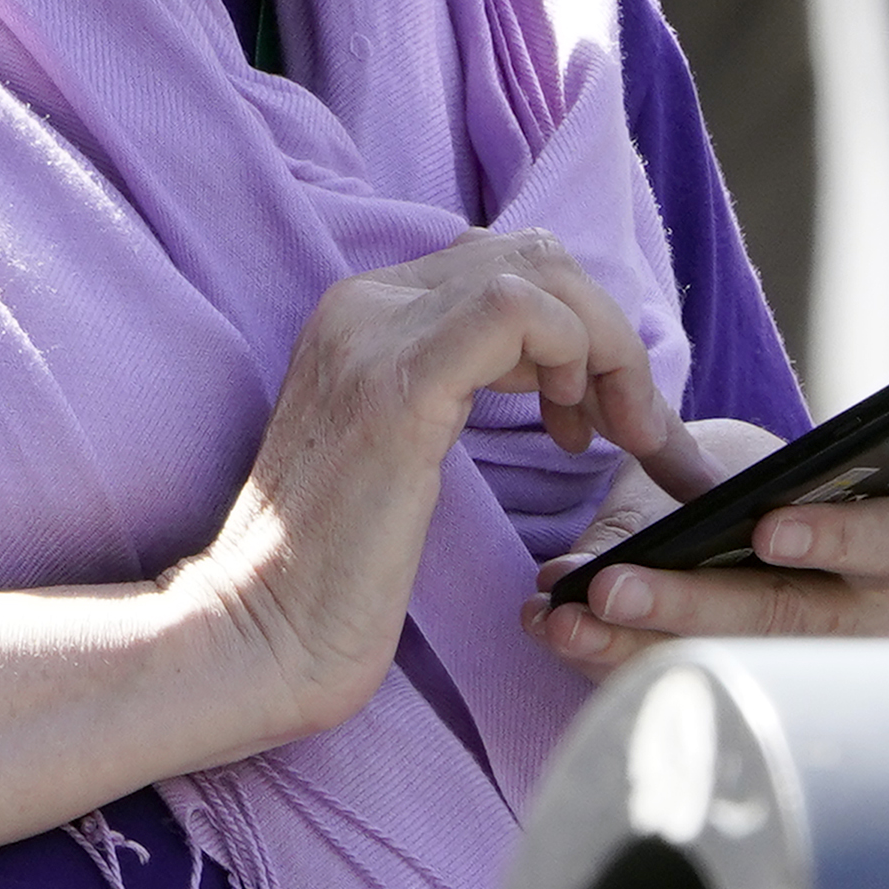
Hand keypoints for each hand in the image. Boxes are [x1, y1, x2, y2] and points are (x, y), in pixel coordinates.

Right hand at [176, 230, 687, 748]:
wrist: (259, 634)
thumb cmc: (334, 574)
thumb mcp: (396, 454)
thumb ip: (447, 391)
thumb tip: (548, 375)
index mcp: (357, 314)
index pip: (496, 264)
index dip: (572, 327)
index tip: (600, 415)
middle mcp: (360, 304)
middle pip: (530, 254)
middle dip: (604, 333)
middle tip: (629, 428)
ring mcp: (374, 337)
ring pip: (536, 272)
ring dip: (605, 349)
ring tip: (614, 436)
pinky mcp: (399, 388)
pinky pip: (518, 313)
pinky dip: (579, 358)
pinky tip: (576, 434)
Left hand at [524, 418, 888, 678]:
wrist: (751, 521)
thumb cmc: (754, 487)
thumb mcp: (726, 465)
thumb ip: (671, 493)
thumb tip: (583, 564)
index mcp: (887, 542)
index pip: (886, 540)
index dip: (831, 537)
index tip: (768, 530)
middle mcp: (863, 619)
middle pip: (781, 617)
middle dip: (685, 605)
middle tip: (609, 589)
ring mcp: (813, 676)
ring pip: (725, 666)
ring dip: (629, 647)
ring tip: (562, 620)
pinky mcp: (755, 705)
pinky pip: (684, 690)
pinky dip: (609, 661)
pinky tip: (559, 634)